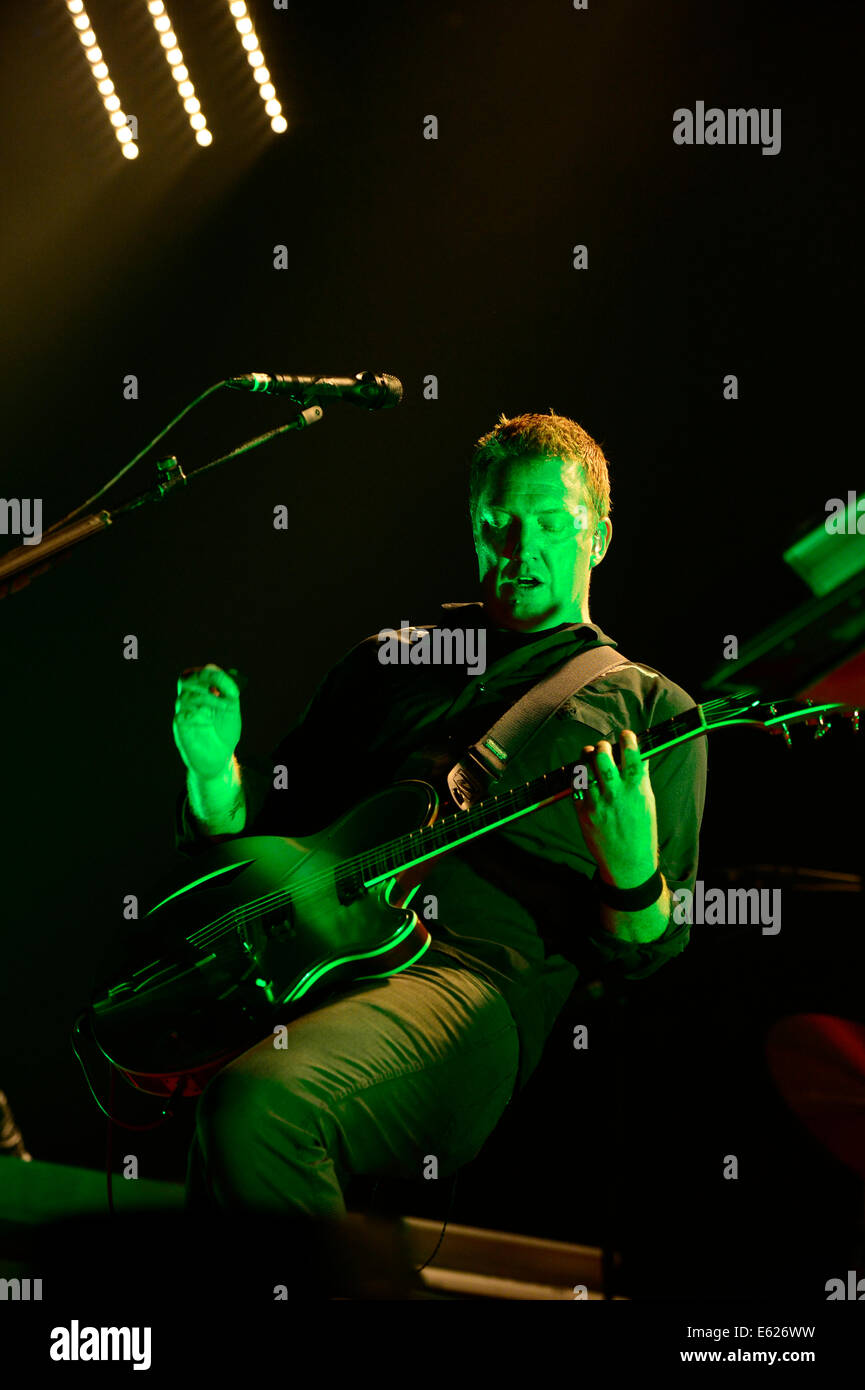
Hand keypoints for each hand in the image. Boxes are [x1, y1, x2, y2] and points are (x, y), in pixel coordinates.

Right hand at [173, 664, 241, 780]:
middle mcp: (189, 701)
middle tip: (221, 688)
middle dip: (205, 679)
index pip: (198, 674)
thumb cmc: (224, 731)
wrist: (220, 757)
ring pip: (185, 696)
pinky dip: (196, 713)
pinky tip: (209, 718)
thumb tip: (212, 666)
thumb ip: (224, 688)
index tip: (233, 688)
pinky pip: (180, 716)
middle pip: (185, 679)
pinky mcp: (181, 730)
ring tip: (225, 707)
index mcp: (201, 692)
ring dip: (208, 698)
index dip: (214, 675)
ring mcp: (184, 714)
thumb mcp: (230, 707)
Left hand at [573, 730, 657, 887]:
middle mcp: (615, 795)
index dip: (628, 741)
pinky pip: (575, 785)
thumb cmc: (641, 832)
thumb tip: (639, 756)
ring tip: (590, 755)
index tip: (627, 735)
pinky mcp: (582, 812)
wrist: (627, 863)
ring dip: (586, 757)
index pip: (632, 756)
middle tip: (604, 747)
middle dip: (602, 746)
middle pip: (602, 757)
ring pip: (584, 768)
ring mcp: (597, 803)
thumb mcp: (648, 803)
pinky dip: (578, 776)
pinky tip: (583, 775)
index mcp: (636, 791)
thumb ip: (641, 779)